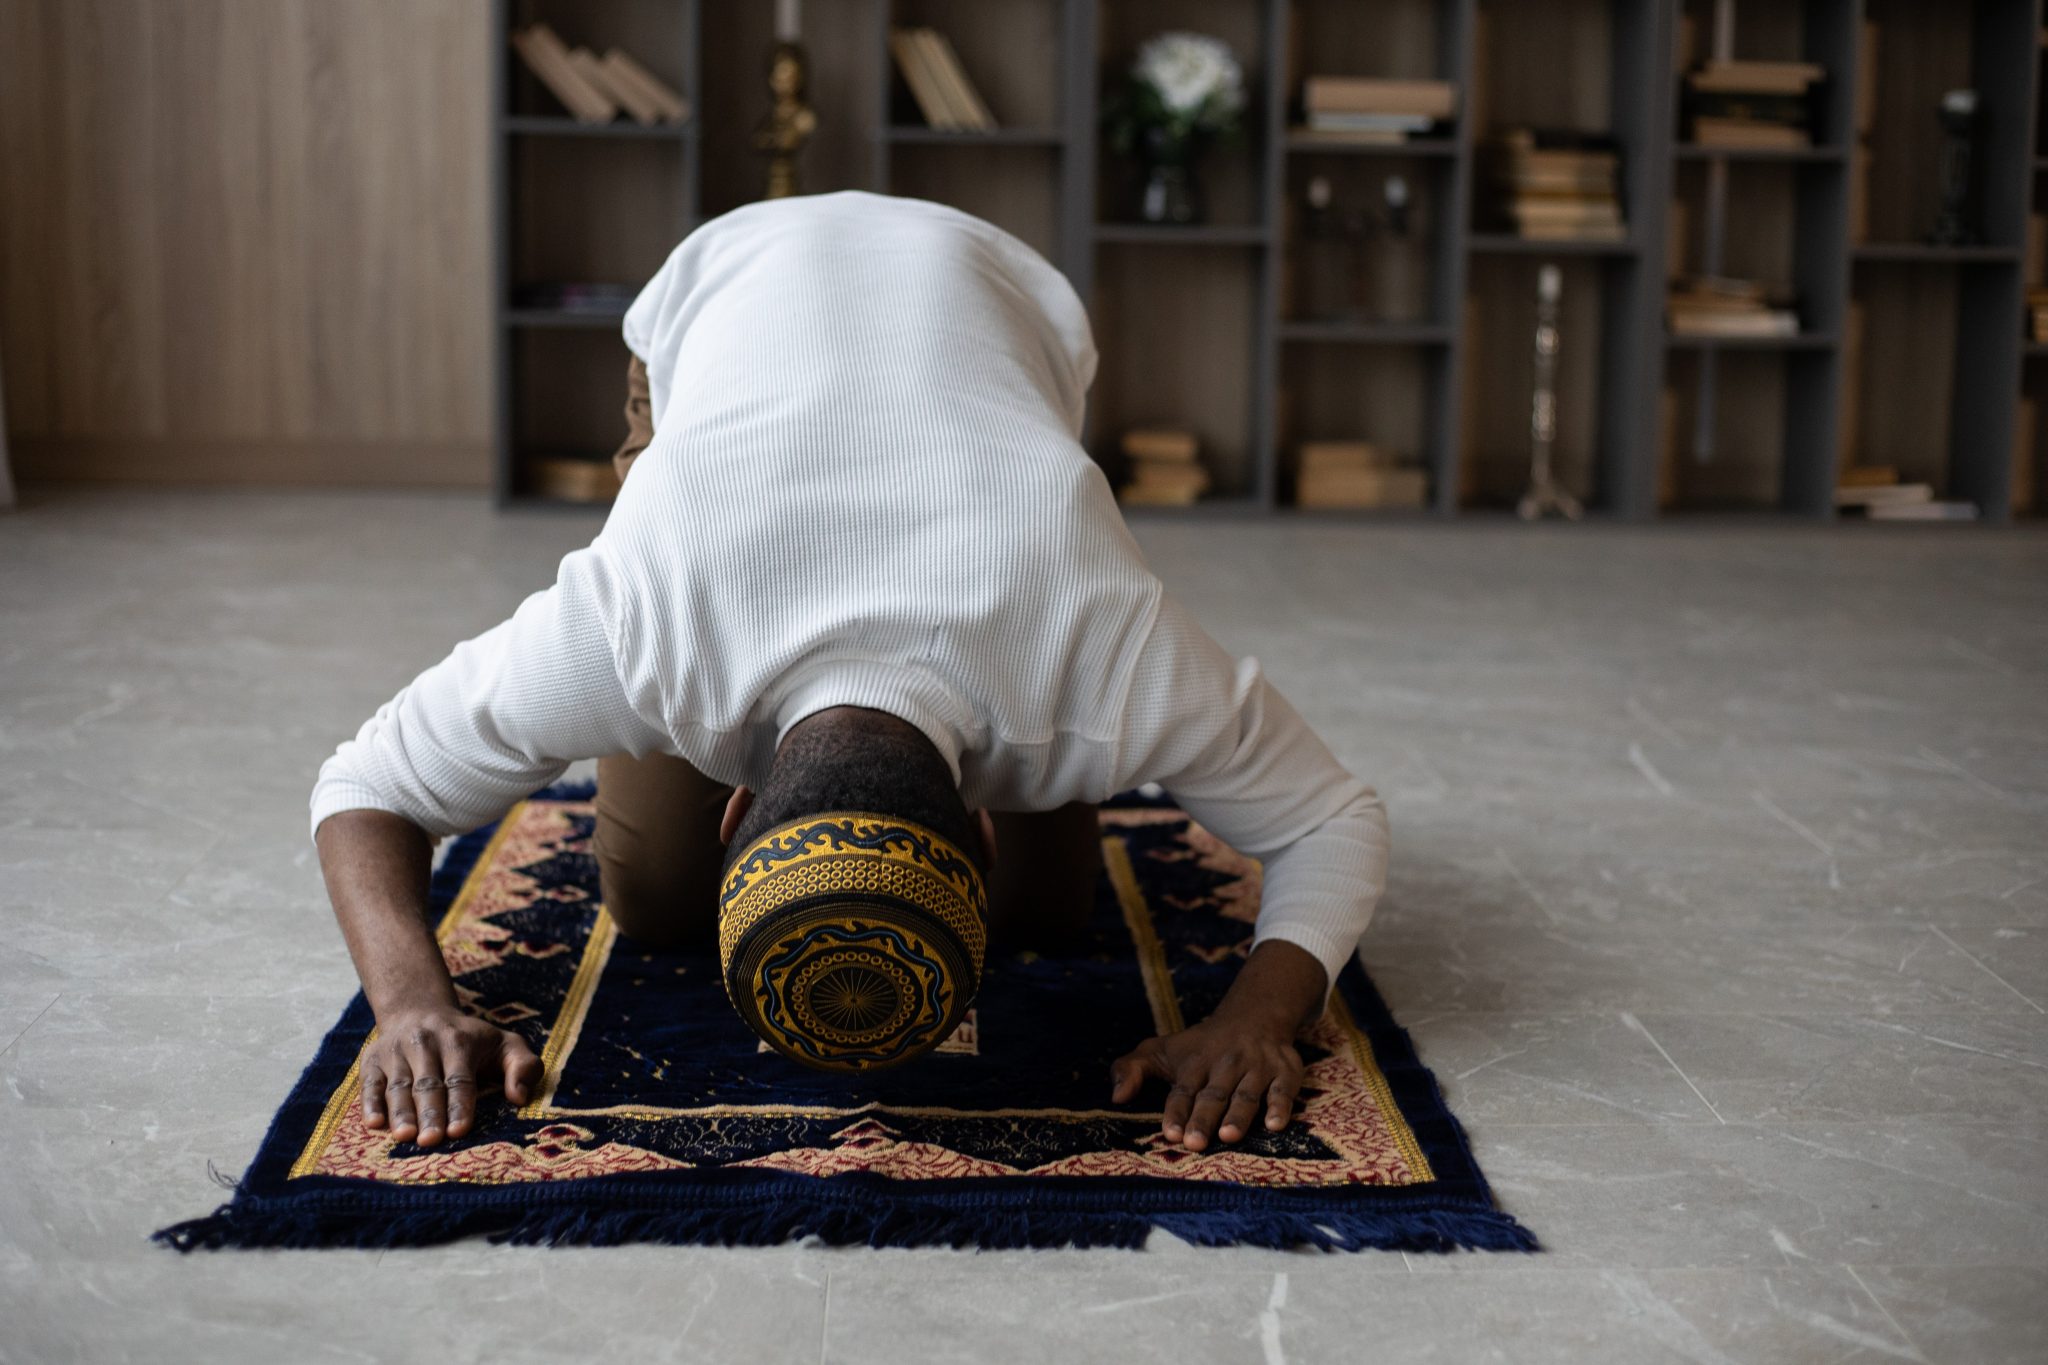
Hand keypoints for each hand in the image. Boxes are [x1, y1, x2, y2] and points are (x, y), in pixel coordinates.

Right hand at [360, 1006, 542, 1147]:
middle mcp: (425, 1043)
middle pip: (428, 1083)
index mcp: (459, 1041)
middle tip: (431, 1141)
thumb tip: (519, 1098)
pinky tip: (374, 1123)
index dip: (460, 1105)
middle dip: (430, 1113)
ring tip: (404, 1137)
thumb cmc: (470, 1040)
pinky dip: (369, 1103)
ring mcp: (395, 1051)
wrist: (419, 1011)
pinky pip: (369, 1083)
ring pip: (398, 1085)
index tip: (460, 1131)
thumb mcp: (504, 1043)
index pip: (460, 1078)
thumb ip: (523, 1066)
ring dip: (401, 1112)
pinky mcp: (372, 1060)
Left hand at [1110, 1014, 1304, 1151]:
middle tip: (1195, 1143)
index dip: (1176, 1111)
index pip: (1183, 1090)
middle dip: (1203, 1118)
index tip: (1170, 1133)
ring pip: (1246, 1093)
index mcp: (1194, 1063)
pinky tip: (1275, 1124)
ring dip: (1238, 1114)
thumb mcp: (1161, 1050)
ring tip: (1229, 1136)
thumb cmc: (1200, 1045)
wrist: (1255, 1014)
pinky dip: (1280, 1106)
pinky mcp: (1285, 1071)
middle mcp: (1225, 1064)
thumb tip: (1114, 1098)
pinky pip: (1283, 1090)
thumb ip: (1132, 1069)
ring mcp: (1256, 1068)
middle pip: (1213, 1095)